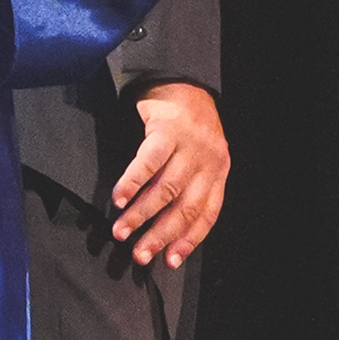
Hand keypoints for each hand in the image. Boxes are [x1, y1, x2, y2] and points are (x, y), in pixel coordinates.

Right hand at [110, 80, 228, 268]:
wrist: (181, 78)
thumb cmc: (189, 123)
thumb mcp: (202, 154)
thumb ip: (192, 184)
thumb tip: (167, 226)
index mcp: (219, 171)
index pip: (207, 215)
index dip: (188, 241)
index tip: (168, 261)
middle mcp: (208, 161)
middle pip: (184, 208)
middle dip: (160, 235)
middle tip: (139, 254)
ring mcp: (188, 145)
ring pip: (164, 190)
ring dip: (141, 214)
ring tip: (121, 230)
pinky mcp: (166, 129)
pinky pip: (147, 163)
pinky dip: (132, 183)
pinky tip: (119, 198)